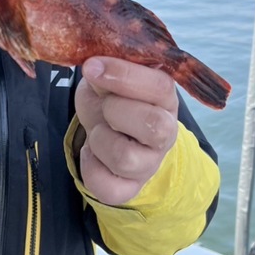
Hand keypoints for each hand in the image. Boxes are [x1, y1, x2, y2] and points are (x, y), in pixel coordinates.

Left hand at [74, 57, 178, 205]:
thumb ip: (107, 70)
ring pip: (125, 158)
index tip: (92, 66)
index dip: (124, 75)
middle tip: (104, 105)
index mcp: (165, 100)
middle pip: (154, 126)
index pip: (160, 86)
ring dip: (99, 139)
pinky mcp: (129, 188)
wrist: (109, 130)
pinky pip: (107, 186)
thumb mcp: (109, 78)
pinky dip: (89, 166)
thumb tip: (95, 66)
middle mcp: (165, 133)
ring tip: (98, 129)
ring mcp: (149, 164)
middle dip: (115, 110)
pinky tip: (92, 151)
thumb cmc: (113, 98)